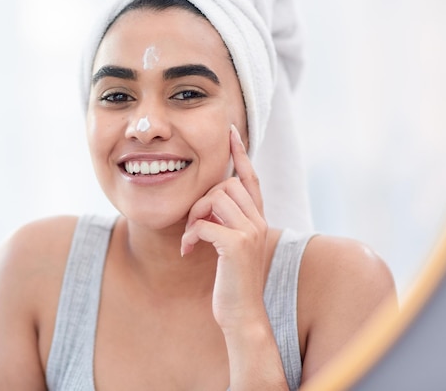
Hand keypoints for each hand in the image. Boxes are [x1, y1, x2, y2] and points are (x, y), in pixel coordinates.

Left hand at [181, 124, 268, 329]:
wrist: (241, 314)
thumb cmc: (231, 281)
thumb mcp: (230, 245)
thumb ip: (225, 221)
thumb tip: (208, 200)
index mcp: (257, 218)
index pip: (250, 176)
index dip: (240, 152)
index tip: (230, 131)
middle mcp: (259, 221)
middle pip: (226, 184)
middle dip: (202, 199)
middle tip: (193, 225)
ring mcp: (251, 232)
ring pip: (215, 198)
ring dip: (194, 216)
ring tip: (190, 238)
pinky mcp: (237, 245)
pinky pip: (204, 223)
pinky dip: (190, 234)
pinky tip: (186, 250)